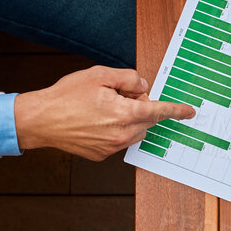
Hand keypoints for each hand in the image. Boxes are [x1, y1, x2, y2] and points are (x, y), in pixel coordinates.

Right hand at [14, 66, 194, 158]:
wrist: (40, 120)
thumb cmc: (66, 96)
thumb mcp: (99, 75)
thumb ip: (128, 78)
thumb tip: (143, 87)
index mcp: (124, 113)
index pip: (159, 111)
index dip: (177, 110)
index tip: (190, 112)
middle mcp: (121, 134)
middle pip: (147, 119)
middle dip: (141, 106)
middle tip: (117, 95)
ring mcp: (111, 147)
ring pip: (135, 131)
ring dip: (129, 119)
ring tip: (103, 109)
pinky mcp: (101, 155)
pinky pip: (119, 140)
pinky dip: (115, 130)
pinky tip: (94, 121)